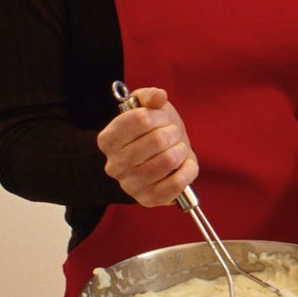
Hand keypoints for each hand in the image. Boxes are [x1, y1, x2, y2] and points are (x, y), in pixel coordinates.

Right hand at [96, 86, 198, 207]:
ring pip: (169, 160)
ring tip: (177, 149)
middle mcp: (114, 165)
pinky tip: (185, 164)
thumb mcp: (147, 107)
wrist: (156, 159)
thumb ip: (150, 96)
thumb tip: (158, 96)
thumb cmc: (151, 131)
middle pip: (157, 140)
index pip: (140, 119)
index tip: (160, 118)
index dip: (158, 115)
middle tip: (172, 134)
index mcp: (108, 140)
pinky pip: (177, 184)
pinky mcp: (149, 199)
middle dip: (173, 132)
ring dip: (181, 150)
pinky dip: (189, 170)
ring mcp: (130, 185)